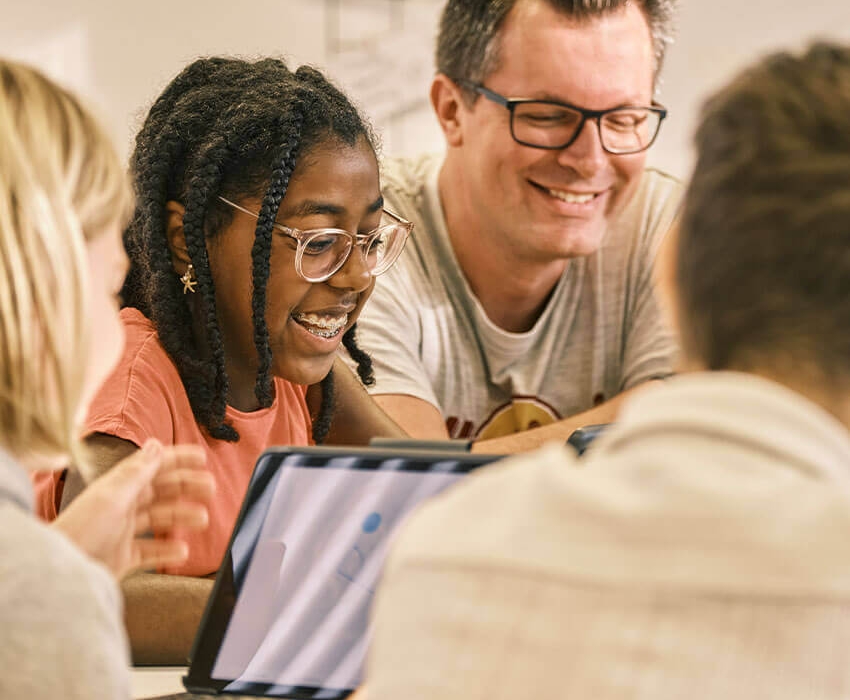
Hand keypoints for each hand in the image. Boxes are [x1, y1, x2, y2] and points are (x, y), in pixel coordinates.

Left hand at [53, 439, 213, 578]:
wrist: (59, 575)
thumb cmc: (79, 534)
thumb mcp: (113, 498)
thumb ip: (138, 472)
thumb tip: (156, 444)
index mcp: (118, 487)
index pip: (153, 466)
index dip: (178, 459)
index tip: (202, 457)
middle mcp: (121, 506)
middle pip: (161, 491)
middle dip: (187, 488)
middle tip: (210, 490)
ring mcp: (122, 533)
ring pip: (160, 520)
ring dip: (182, 517)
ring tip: (202, 520)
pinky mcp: (122, 558)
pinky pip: (151, 551)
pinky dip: (167, 551)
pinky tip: (181, 551)